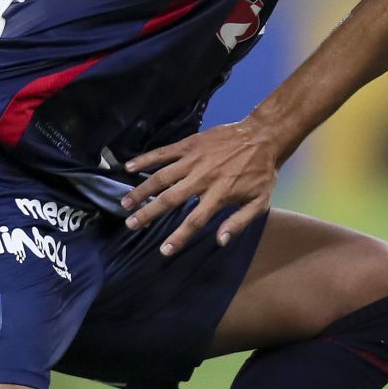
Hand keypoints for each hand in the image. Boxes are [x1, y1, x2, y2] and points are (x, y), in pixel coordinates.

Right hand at [119, 121, 280, 254]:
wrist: (263, 136)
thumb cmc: (262, 172)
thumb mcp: (260, 202)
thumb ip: (239, 222)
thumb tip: (220, 241)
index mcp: (219, 195)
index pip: (194, 221)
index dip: (178, 237)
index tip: (163, 251)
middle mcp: (202, 179)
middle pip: (169, 200)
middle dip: (148, 213)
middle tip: (130, 224)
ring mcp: (193, 160)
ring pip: (161, 177)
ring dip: (141, 190)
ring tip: (124, 202)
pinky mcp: (189, 144)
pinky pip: (163, 153)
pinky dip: (145, 159)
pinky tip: (128, 167)